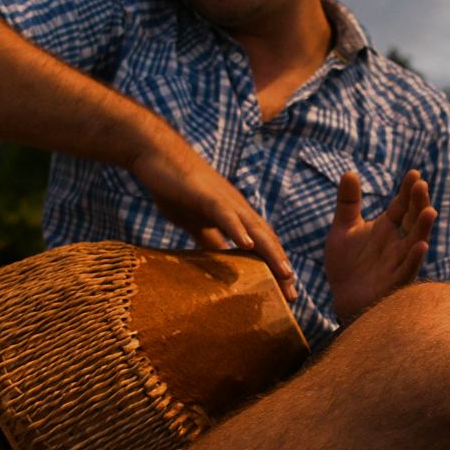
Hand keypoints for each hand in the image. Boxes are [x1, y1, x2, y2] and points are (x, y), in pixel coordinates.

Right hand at [127, 130, 296, 301]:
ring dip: (271, 251)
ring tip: (284, 273)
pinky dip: (237, 229)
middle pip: (266, 241)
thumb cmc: (176, 188)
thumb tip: (218, 262)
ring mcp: (224, 201)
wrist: (156, 154)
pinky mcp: (206, 195)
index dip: (275, 268)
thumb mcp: (195, 222)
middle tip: (293, 295)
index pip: (262, 246)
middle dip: (281, 267)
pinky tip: (247, 245)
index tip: (285, 294)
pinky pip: (225, 214)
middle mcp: (237, 209)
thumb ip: (209, 240)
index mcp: (235, 216)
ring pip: (253, 229)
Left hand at [324, 169, 434, 323]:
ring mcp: (397, 263)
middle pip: (412, 221)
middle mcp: (397, 243)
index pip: (401, 205)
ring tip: (430, 211)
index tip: (414, 173)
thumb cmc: (346, 264)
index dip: (407, 190)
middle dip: (418, 204)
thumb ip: (347, 202)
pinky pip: (407, 271)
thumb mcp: (343, 228)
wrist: (341, 297)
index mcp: (387, 228)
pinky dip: (414, 259)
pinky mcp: (393, 283)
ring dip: (423, 229)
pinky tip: (420, 246)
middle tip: (421, 185)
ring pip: (415, 244)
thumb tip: (349, 172)